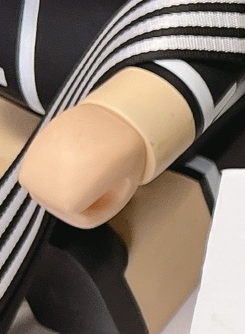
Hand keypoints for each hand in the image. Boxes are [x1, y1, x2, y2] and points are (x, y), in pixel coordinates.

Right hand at [18, 102, 147, 226]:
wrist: (114, 113)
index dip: (106, 206)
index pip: (83, 219)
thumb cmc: (123, 154)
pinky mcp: (32, 149)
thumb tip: (87, 205)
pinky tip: (79, 156)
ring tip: (93, 166)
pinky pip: (47, 171)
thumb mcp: (120, 192)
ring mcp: (33, 166)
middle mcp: (42, 186)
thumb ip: (99, 207)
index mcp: (65, 200)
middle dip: (87, 197)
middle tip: (107, 177)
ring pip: (53, 190)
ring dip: (72, 183)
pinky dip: (62, 168)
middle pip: (65, 207)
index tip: (118, 188)